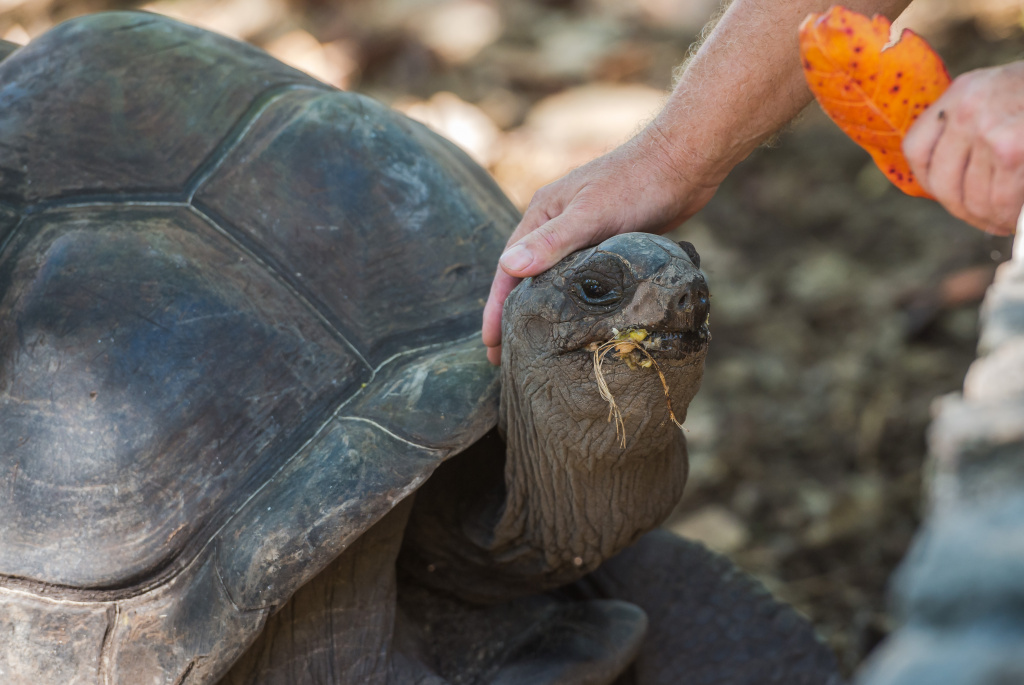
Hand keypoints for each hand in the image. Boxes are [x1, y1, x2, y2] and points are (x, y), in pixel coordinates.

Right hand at [481, 126, 720, 364]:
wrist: (684, 163)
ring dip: (541, 311)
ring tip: (534, 347)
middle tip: (506, 358)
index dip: (496, 309)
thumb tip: (508, 267)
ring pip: (553, 280)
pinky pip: (580, 278)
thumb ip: (550, 241)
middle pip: (526, 277)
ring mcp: (582, 234)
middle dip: (513, 316)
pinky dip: (570, 301)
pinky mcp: (608, 243)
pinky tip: (575, 322)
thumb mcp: (589, 214)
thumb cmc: (635, 183)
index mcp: (541, 214)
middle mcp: (555, 224)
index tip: (491, 346)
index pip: (508, 269)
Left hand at [903, 61, 1023, 235]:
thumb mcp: (1004, 97)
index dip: (930, 181)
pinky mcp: (1011, 148)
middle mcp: (967, 107)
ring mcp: (988, 127)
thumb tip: (950, 187)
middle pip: (942, 182)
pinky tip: (1016, 220)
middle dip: (966, 210)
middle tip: (989, 218)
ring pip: (972, 197)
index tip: (952, 196)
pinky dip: (1009, 218)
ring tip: (1007, 220)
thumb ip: (974, 130)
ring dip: (991, 218)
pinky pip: (1000, 200)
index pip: (916, 149)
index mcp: (962, 91)